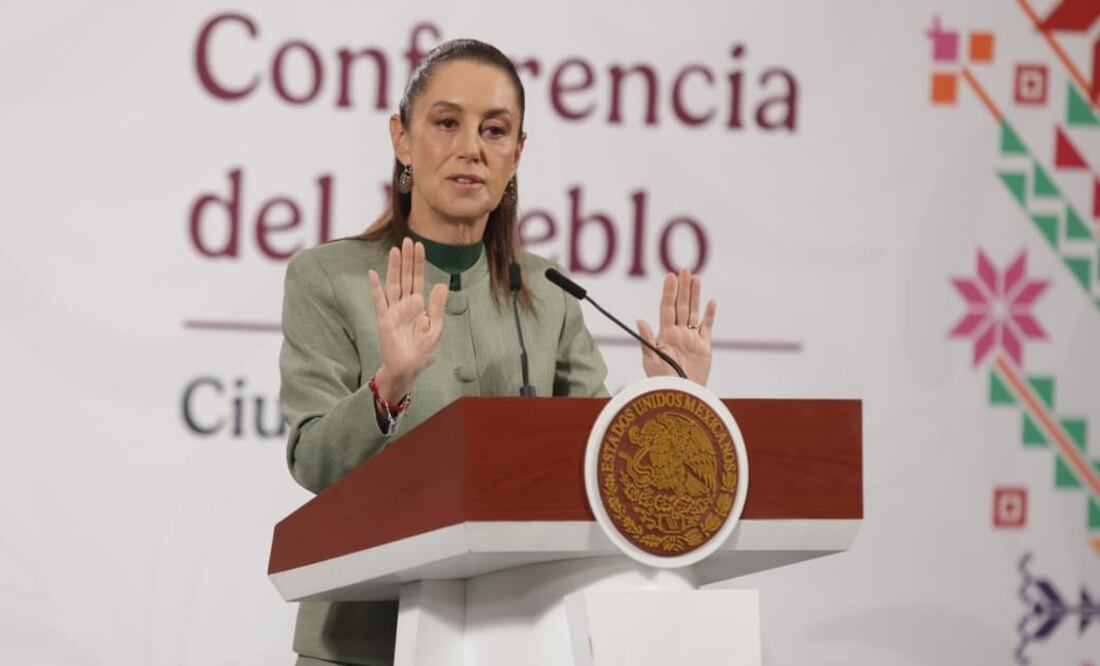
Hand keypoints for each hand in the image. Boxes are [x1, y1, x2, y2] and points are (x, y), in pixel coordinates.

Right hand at [368, 237, 447, 402]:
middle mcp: (405, 304)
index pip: (418, 279)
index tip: (419, 245)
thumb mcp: (436, 328)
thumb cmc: (423, 351)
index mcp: (419, 305)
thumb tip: (441, 283)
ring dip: (393, 268)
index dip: (419, 263)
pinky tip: (372, 274)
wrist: (409, 369)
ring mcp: (393, 311)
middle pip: (405, 277)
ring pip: (393, 284)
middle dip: (407, 259)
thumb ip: (437, 306)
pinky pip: (379, 301)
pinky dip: (375, 288)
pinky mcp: (384, 320)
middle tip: (407, 240)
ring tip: (395, 251)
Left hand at [637, 268, 716, 385]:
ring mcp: (691, 339)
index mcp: (665, 335)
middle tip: (684, 269)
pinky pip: (707, 327)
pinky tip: (711, 301)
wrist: (682, 398)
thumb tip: (639, 320)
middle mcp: (678, 334)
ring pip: (693, 312)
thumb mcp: (652, 362)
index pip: (667, 308)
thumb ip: (647, 341)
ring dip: (695, 295)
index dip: (668, 292)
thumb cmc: (663, 383)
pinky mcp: (704, 348)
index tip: (670, 276)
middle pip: (681, 306)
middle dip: (682, 287)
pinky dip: (710, 315)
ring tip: (696, 278)